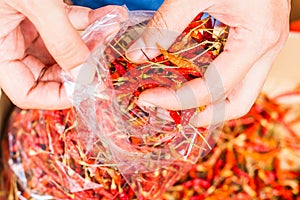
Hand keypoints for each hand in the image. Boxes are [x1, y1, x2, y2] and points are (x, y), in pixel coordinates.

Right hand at [0, 0, 126, 108]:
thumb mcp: (35, 2)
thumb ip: (62, 41)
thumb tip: (86, 75)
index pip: (27, 92)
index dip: (57, 96)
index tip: (87, 89)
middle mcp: (12, 43)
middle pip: (50, 73)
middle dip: (81, 64)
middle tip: (104, 59)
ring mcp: (27, 27)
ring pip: (64, 49)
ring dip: (90, 39)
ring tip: (111, 24)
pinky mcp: (41, 13)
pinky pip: (67, 26)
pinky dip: (87, 21)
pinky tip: (107, 14)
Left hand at [127, 0, 290, 126]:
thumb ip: (165, 25)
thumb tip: (138, 54)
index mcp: (256, 40)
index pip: (214, 88)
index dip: (178, 100)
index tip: (148, 98)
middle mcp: (265, 51)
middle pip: (237, 102)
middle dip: (202, 115)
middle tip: (169, 114)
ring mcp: (263, 48)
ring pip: (239, 92)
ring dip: (208, 102)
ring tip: (177, 101)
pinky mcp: (254, 41)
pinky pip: (236, 74)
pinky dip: (213, 83)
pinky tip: (190, 78)